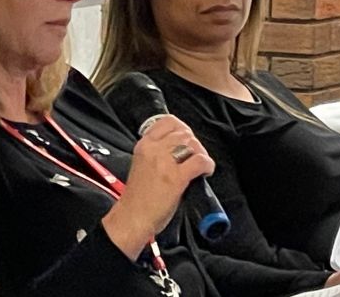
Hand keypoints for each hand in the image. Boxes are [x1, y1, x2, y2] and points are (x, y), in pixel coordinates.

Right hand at [102, 115, 213, 259]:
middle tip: (194, 157)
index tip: (185, 140)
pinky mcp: (176, 177)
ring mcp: (165, 163)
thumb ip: (156, 153)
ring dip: (200, 154)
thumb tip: (179, 149)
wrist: (132, 218)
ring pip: (193, 144)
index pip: (168, 122)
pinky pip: (200, 161)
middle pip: (184, 133)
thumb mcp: (141, 164)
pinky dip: (207, 165)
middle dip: (193, 144)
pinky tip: (205, 172)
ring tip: (199, 165)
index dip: (182, 129)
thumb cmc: (137, 197)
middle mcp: (153, 150)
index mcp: (143, 146)